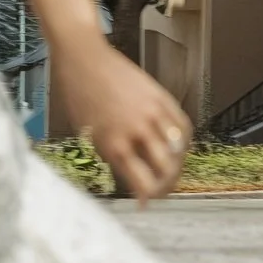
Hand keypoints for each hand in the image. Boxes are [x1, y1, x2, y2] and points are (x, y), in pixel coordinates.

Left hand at [53, 43, 190, 201]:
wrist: (84, 59)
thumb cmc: (79, 96)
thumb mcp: (88, 134)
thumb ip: (112, 155)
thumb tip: (132, 176)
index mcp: (113, 145)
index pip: (143, 183)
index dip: (148, 198)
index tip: (145, 203)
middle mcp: (136, 131)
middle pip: (166, 170)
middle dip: (166, 186)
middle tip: (161, 189)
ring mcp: (152, 113)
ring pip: (178, 151)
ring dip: (177, 165)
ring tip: (170, 170)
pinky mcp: (161, 97)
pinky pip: (183, 125)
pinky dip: (183, 140)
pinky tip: (176, 146)